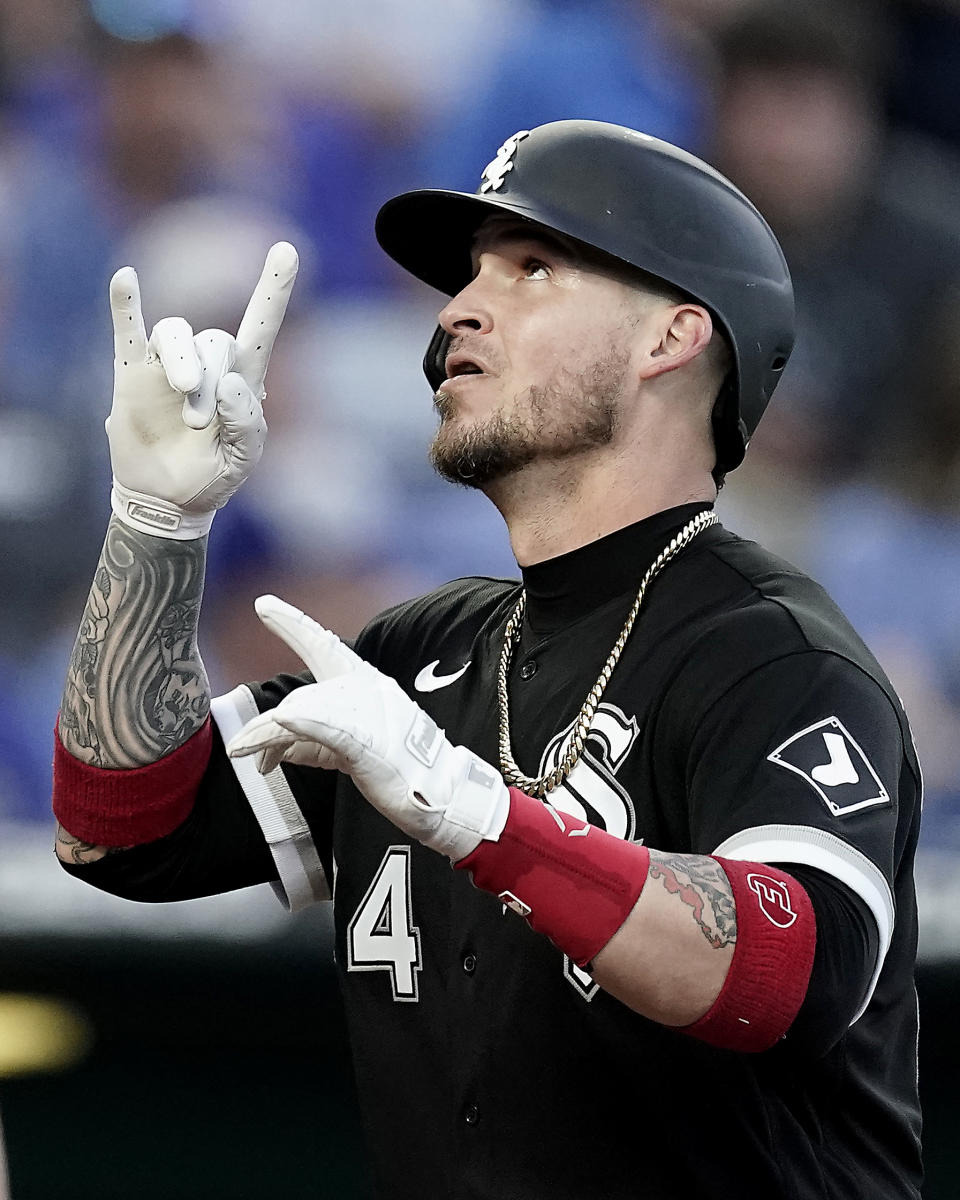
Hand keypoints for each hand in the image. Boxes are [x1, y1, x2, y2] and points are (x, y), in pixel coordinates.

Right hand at [107, 241, 298, 538]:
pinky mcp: (132, 374)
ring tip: (184, 400)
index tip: (287, 250)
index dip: (274, 289)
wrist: (167, 499)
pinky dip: (125, 305)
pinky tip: (125, 280)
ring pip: (175, 334)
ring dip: (182, 363)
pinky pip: (127, 330)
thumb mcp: (244, 457)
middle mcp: (207, 363)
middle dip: (210, 378)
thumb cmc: (212, 475)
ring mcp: (167, 366)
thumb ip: (246, 421)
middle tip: (200, 423)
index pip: (261, 324)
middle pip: (213, 339)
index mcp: (242, 378)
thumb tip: (230, 382)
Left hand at [225, 595, 510, 861]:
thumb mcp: (345, 749)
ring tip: (243, 750)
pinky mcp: (366, 739)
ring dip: (268, 734)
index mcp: (364, 683)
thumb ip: (308, 743)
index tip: (263, 603)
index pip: (323, 646)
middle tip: (240, 746)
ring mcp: (368, 712)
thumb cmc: (395, 769)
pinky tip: (281, 720)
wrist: (443, 794)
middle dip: (264, 726)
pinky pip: (328, 724)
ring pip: (305, 712)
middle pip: (303, 696)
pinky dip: (302, 721)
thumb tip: (270, 751)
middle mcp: (366, 688)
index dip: (292, 624)